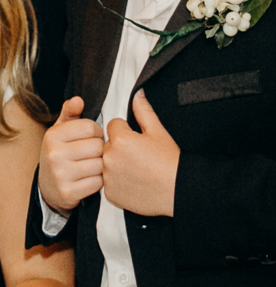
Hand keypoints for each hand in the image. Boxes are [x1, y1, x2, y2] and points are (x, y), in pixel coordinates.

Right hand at [38, 95, 104, 213]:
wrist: (48, 188)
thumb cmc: (60, 154)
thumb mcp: (60, 132)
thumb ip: (70, 114)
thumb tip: (78, 99)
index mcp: (53, 135)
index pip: (91, 127)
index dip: (97, 133)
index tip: (92, 138)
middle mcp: (54, 153)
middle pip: (98, 147)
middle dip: (100, 151)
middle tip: (94, 155)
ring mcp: (60, 174)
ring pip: (100, 166)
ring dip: (101, 167)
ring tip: (93, 167)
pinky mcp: (68, 192)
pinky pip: (98, 184)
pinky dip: (99, 182)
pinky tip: (90, 179)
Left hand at [102, 88, 178, 216]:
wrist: (180, 191)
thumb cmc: (171, 162)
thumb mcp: (159, 132)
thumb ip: (143, 111)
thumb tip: (137, 93)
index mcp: (120, 139)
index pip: (113, 126)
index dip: (127, 132)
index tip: (139, 142)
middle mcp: (110, 157)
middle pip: (107, 145)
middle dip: (119, 148)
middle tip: (139, 158)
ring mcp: (108, 177)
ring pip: (105, 164)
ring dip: (116, 165)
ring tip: (137, 170)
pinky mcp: (110, 193)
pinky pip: (107, 182)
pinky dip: (117, 183)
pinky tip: (134, 183)